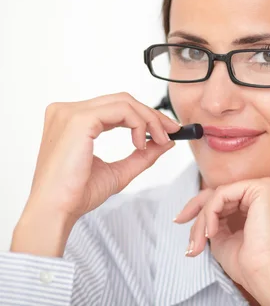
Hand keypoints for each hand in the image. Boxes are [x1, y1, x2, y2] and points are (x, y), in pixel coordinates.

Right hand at [12, 92, 179, 256]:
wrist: (57, 210)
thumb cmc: (77, 194)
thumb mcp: (119, 171)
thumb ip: (142, 154)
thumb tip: (166, 141)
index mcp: (72, 121)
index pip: (116, 107)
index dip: (145, 115)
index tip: (167, 130)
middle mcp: (68, 112)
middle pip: (122, 100)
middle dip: (152, 115)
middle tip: (172, 132)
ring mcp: (71, 113)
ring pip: (124, 102)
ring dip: (149, 120)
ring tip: (159, 140)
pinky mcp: (78, 119)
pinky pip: (121, 110)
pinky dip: (139, 123)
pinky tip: (140, 143)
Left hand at [175, 178, 269, 304]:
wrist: (264, 275)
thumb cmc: (248, 263)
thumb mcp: (223, 236)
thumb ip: (214, 219)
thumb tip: (195, 210)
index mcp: (264, 201)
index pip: (226, 197)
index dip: (200, 208)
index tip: (179, 220)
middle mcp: (269, 189)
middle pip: (220, 194)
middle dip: (198, 214)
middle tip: (181, 226)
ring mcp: (267, 186)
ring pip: (219, 195)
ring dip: (202, 219)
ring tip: (198, 243)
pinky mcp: (262, 188)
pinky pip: (223, 194)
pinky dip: (210, 213)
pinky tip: (211, 233)